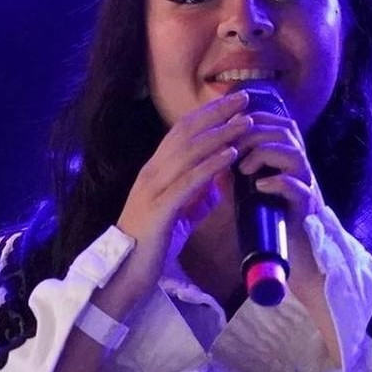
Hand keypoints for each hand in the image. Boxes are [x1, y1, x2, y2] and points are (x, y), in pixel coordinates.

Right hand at [114, 91, 253, 302]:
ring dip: (221, 134)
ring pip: (190, 151)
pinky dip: (212, 164)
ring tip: (246, 122)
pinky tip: (231, 155)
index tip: (232, 101)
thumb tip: (217, 185)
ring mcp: (153, 188)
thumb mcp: (178, 214)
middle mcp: (152, 172)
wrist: (126, 274)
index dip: (207, 113)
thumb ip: (196, 197)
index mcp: (155, 170)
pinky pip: (189, 180)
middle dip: (217, 113)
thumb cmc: (152, 245)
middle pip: (187, 132)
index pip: (182, 131)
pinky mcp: (160, 208)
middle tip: (244, 98)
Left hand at [231, 112, 327, 294]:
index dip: (246, 120)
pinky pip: (298, 187)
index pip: (270, 121)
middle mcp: (299, 165)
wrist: (295, 255)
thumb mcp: (247, 191)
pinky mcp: (308, 206)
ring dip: (264, 154)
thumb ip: (232, 174)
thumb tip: (209, 157)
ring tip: (242, 168)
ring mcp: (306, 184)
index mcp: (286, 155)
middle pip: (283, 130)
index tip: (222, 130)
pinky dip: (278, 183)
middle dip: (251, 135)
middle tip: (228, 149)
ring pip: (293, 153)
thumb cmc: (270, 219)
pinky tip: (259, 186)